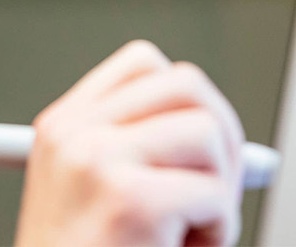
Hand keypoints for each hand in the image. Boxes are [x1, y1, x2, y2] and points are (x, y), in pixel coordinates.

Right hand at [14, 40, 245, 246]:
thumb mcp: (96, 198)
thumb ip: (147, 153)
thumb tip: (233, 144)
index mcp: (62, 126)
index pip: (145, 65)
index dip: (185, 104)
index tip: (195, 153)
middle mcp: (72, 133)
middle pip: (187, 85)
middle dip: (220, 139)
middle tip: (212, 192)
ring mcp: (95, 159)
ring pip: (207, 131)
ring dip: (218, 190)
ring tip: (188, 233)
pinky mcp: (126, 199)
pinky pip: (213, 195)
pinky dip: (216, 232)